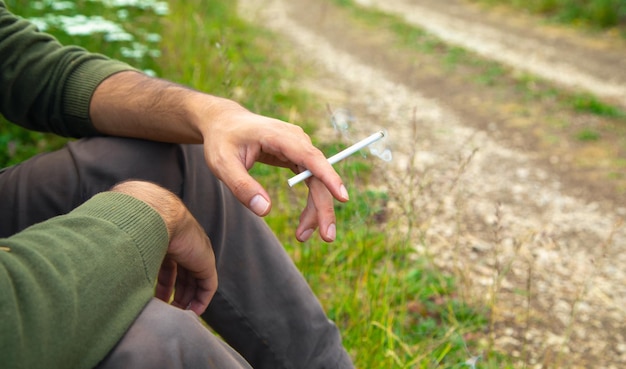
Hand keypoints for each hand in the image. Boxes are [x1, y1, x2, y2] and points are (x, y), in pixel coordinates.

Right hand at [110, 181, 216, 314]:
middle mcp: (181, 244)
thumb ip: (118, 256)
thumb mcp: (124, 245)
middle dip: (174, 294)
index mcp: (164, 239)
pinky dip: (202, 299)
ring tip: (177, 315)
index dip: (162, 284)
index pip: (167, 265)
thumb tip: (99, 271)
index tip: (154, 301)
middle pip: (181, 274)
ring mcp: (195, 251)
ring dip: (186, 299)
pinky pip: (208, 283)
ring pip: (195, 280)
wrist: (151, 215)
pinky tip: (194, 312)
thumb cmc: (129, 228)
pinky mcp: (205, 260)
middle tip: (166, 311)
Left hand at [193, 101, 349, 241]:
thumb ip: (242, 187)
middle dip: (324, 207)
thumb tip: (265, 211)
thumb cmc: (222, 140)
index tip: (342, 196)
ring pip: (317, 182)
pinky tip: (305, 223)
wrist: (224, 123)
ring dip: (316, 210)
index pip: (310, 157)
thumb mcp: (223, 165)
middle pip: (318, 176)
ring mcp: (299, 148)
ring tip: (303, 236)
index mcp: (279, 136)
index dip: (328, 176)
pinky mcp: (297, 157)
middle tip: (326, 237)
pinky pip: (312, 182)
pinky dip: (310, 203)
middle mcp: (296, 140)